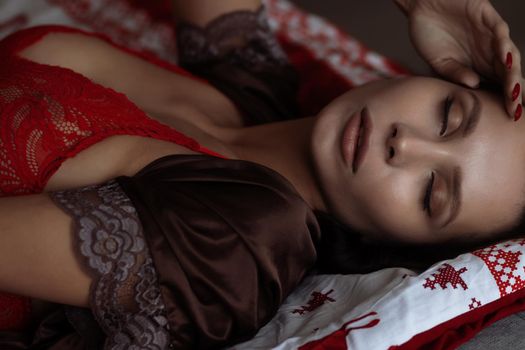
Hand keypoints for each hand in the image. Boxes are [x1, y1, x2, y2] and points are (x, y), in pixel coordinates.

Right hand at [395, 0, 522, 119]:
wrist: (420, 5)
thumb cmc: (428, 34)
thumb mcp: (438, 62)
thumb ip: (455, 73)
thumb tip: (473, 85)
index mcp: (477, 65)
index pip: (496, 85)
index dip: (503, 99)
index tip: (508, 116)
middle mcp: (488, 51)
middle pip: (507, 73)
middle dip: (513, 91)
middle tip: (514, 108)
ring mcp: (489, 34)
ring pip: (509, 54)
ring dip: (512, 72)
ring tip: (512, 89)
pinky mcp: (485, 16)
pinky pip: (500, 30)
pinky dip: (503, 43)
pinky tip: (505, 57)